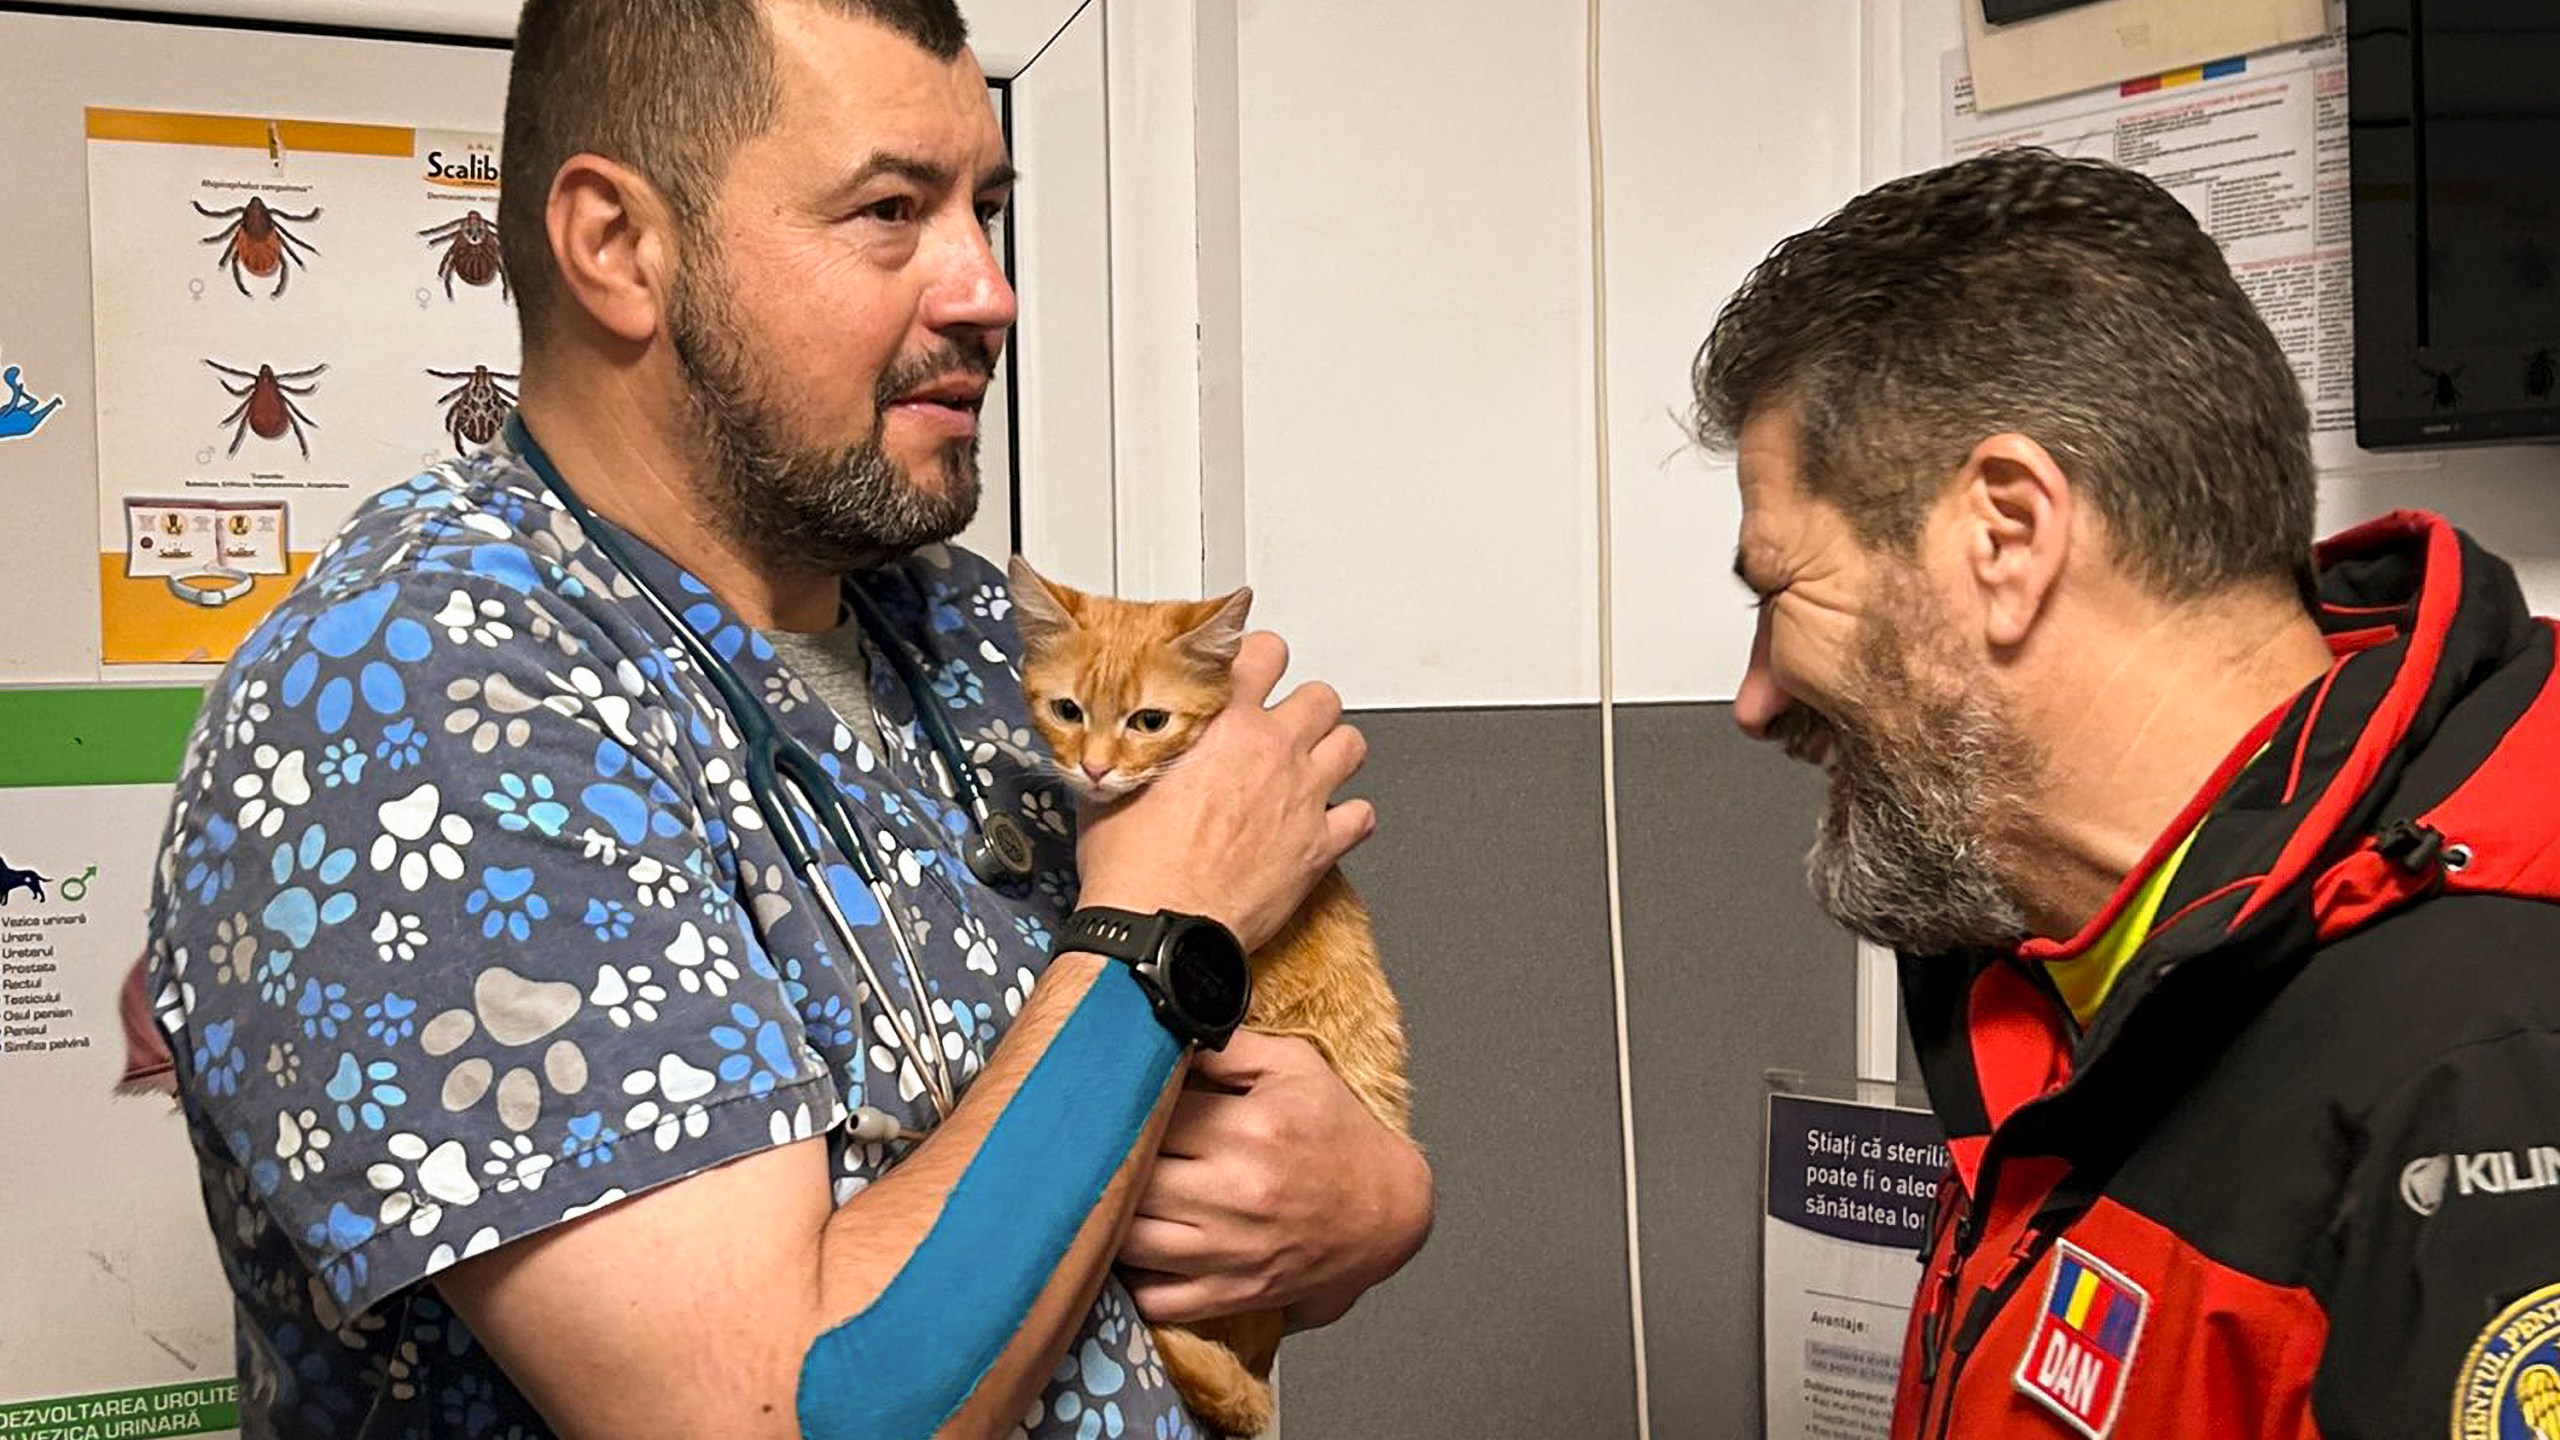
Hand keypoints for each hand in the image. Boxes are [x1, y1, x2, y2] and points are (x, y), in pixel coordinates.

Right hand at [1073, 632, 1372, 949]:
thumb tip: (1111, 747)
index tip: (1254, 671)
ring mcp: (1302, 796)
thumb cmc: (1133, 866)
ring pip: (1352, 745)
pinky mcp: (1320, 846)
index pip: (1263, 653)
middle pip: (1320, 697)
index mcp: (1222, 723)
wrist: (1158, 926)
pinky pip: (1362, 816)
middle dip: (1304, 708)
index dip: (1259, 659)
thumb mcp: (1112, 786)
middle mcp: (1271, 750)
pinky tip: (1329, 825)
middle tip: (1285, 726)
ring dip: (1334, 752)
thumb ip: (1130, 752)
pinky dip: (1350, 819)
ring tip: (1313, 767)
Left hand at [1117, 1030, 1432, 1330]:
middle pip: (1131, 1176)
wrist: (1386, 1212)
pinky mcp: (1230, 1294)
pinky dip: (1129, 1277)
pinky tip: (1130, 1245)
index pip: (1152, 1112)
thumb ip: (1226, 1047)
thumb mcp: (1294, 1066)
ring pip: (1128, 1239)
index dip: (1129, 1101)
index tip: (1125, 1096)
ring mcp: (1231, 1253)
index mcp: (1250, 1131)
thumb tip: (1162, 1033)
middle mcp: (1237, 1195)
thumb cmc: (1338, 1134)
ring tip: (1113, 1188)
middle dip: (1112, 1156)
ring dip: (1109, 1214)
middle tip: (1106, 1142)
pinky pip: (1152, 1298)